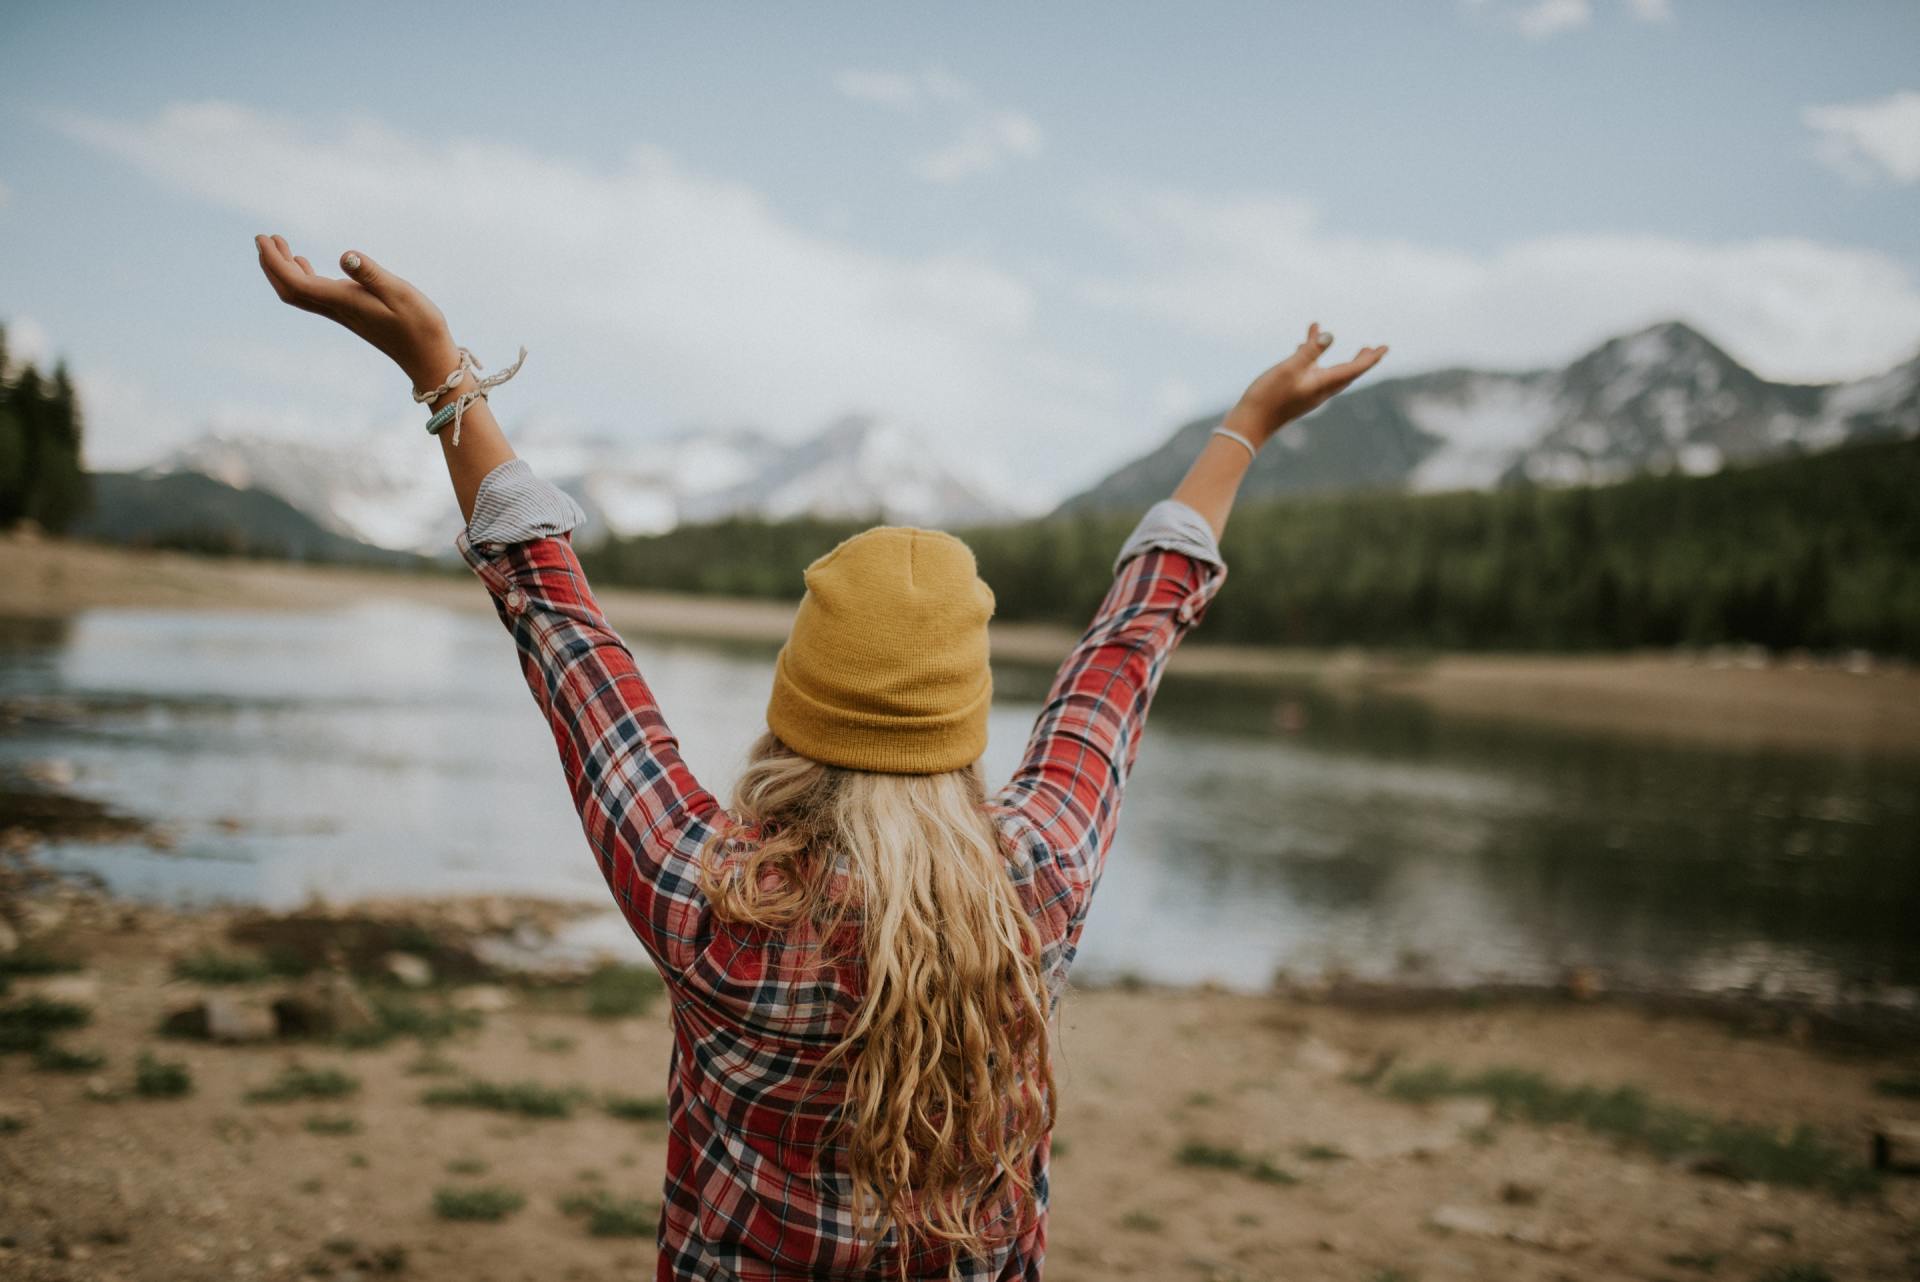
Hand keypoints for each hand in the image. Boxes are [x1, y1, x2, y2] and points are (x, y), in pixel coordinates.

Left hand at [253, 234, 457, 391]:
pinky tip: (306, 264)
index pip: (297, 282)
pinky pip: (315, 296)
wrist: (429, 358)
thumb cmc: (420, 325)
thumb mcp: (401, 294)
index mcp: (344, 302)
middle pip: (290, 290)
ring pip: (300, 293)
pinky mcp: (352, 314)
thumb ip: (372, 274)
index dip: (275, 261)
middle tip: (263, 238)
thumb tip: (345, 256)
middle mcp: (338, 309)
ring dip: (283, 270)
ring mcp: (344, 313)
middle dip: (272, 265)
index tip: (264, 238)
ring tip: (279, 245)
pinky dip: (302, 277)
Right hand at [1228, 323, 1387, 444]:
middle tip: (1373, 348)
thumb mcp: (1289, 369)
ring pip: (1325, 369)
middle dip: (1359, 359)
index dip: (1371, 358)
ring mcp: (1306, 392)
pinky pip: (1307, 370)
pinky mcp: (1294, 392)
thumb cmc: (1269, 397)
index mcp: (1323, 384)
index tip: (1385, 348)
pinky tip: (1299, 345)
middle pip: (1346, 372)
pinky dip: (1308, 356)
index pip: (1354, 369)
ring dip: (1330, 354)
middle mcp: (1319, 390)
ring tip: (1328, 338)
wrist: (1249, 424)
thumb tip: (1330, 335)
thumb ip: (1309, 352)